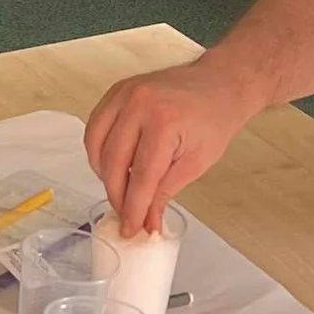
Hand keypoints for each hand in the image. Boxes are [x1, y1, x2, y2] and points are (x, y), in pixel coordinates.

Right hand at [84, 65, 250, 234]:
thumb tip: (146, 222)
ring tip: (121, 190)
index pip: (140, 176)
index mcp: (164, 122)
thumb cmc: (214, 119)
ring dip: (103, 174)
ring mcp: (124, 94)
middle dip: (117, 195)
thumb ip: (166, 192)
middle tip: (126, 215)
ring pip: (96, 144)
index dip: (133, 208)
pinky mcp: (117, 91)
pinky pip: (95, 126)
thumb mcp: (197, 162)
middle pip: (114, 162)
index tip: (130, 229)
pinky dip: (98, 150)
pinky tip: (113, 165)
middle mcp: (139, 104)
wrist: (218, 83)